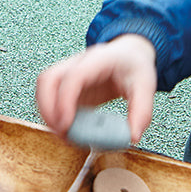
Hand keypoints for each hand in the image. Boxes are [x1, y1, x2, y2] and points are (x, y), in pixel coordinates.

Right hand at [36, 34, 157, 143]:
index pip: (74, 76)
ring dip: (46, 112)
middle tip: (60, 132)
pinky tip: (66, 129)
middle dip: (47, 108)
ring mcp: (69, 72)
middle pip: (48, 79)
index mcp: (99, 59)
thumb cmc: (135, 66)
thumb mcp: (146, 87)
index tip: (66, 125)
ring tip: (63, 134)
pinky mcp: (67, 85)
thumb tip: (132, 137)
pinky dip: (52, 113)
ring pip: (44, 86)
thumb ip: (141, 112)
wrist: (129, 54)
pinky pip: (50, 96)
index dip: (65, 101)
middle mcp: (79, 62)